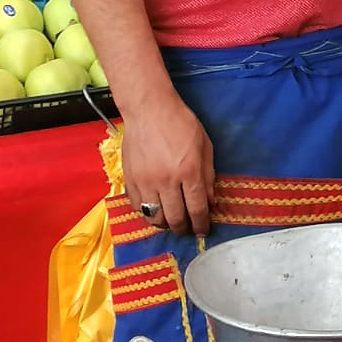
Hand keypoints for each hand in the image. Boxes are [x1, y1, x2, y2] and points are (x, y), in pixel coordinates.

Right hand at [122, 92, 215, 236]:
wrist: (149, 111)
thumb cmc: (181, 124)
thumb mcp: (205, 146)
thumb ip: (208, 175)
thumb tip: (211, 200)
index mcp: (189, 171)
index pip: (197, 208)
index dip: (202, 223)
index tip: (204, 230)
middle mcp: (166, 181)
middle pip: (175, 218)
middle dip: (184, 228)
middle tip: (188, 229)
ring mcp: (145, 182)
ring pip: (154, 217)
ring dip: (165, 224)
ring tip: (172, 222)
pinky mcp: (130, 180)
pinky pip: (138, 207)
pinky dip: (148, 214)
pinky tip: (155, 211)